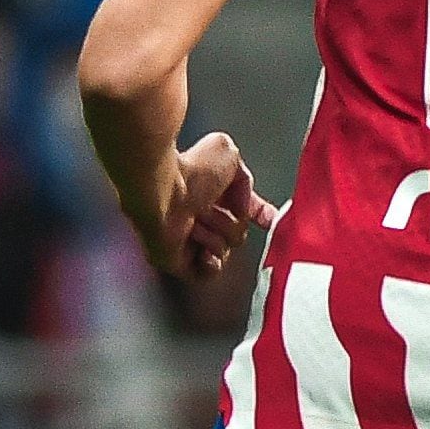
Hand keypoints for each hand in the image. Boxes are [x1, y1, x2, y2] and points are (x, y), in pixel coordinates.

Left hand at [154, 131, 277, 279]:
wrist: (162, 189)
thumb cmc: (189, 169)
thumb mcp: (228, 154)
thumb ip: (245, 177)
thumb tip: (246, 206)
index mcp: (209, 189)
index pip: (241, 207)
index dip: (259, 215)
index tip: (268, 220)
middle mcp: (197, 213)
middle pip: (237, 234)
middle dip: (229, 223)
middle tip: (207, 208)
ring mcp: (186, 238)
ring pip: (224, 252)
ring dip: (215, 238)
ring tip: (194, 222)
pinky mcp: (176, 260)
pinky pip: (206, 274)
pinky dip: (209, 264)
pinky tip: (202, 250)